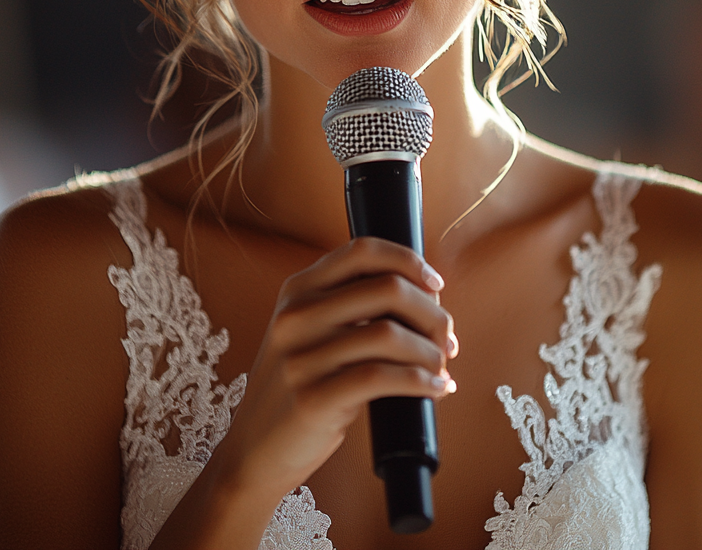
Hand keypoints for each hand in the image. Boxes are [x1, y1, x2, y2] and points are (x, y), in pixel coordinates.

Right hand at [212, 237, 456, 502]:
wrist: (254, 450)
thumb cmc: (299, 387)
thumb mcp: (307, 331)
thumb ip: (347, 305)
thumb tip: (423, 295)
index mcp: (298, 289)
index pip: (363, 250)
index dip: (408, 261)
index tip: (435, 284)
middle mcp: (296, 315)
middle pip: (387, 289)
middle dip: (431, 312)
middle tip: (447, 337)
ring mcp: (302, 357)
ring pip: (389, 334)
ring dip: (430, 351)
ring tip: (441, 366)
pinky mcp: (313, 398)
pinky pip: (382, 378)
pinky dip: (420, 381)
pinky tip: (435, 388)